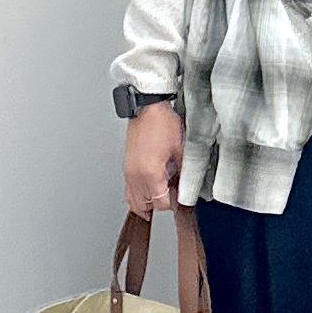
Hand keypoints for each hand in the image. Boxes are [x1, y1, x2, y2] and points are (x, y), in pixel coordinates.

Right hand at [123, 102, 184, 219]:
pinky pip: (128, 191)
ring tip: (161, 192)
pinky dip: (137, 196)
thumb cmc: (162, 123)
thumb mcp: (181, 151)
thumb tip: (184, 189)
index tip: (180, 196)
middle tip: (171, 192)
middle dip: (161, 203)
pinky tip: (148, 192)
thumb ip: (183, 175)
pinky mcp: (126, 167)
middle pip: (146, 205)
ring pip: (134, 201)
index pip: (160, 204)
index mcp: (150, 173)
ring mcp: (129, 172)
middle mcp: (136, 176)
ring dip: (148, 202)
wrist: (146, 107)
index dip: (173, 203)